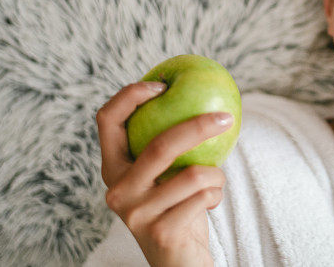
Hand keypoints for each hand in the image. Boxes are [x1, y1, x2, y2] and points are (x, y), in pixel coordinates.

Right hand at [96, 81, 232, 266]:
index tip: (162, 84)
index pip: (106, 120)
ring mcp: (135, 213)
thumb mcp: (167, 172)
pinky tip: (210, 203)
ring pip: (194, 174)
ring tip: (214, 181)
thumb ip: (169, 142)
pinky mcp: (160, 231)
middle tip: (226, 116)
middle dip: (198, 126)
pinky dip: (217, 194)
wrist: (179, 260)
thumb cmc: (178, 206)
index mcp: (114, 167)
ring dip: (216, 175)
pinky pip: (205, 196)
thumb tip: (199, 91)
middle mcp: (117, 189)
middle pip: (160, 144)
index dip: (130, 96)